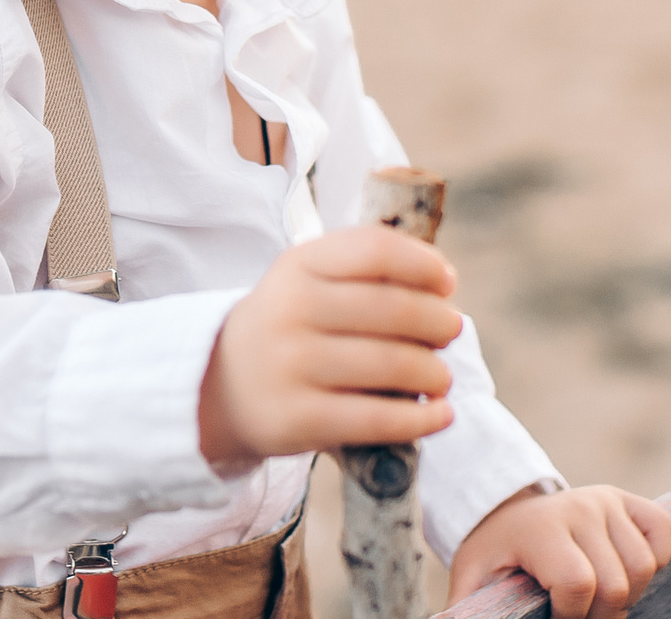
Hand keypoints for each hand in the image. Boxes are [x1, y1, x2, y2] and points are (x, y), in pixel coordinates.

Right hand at [197, 228, 461, 463]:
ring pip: (391, 365)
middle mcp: (291, 309)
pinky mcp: (298, 419)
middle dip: (438, 322)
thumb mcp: (307, 278)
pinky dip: (420, 419)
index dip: (424, 265)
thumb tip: (443, 280)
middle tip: (450, 332)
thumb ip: (366, 266)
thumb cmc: (289, 324)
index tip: (448, 283)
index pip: (377, 251)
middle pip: (392, 309)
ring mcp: (292, 365)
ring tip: (442, 377)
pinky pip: (376, 419)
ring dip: (435, 372)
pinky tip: (441, 415)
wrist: (219, 385)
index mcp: (298, 264)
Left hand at [449, 486, 670, 618]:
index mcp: (541, 527)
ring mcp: (607, 501)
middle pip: (615, 583)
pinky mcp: (629, 500)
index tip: (557, 616)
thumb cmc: (495, 555)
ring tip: (597, 596)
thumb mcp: (473, 580)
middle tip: (578, 612)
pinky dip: (654, 561)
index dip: (573, 614)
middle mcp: (579, 507)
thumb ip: (468, 612)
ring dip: (627, 594)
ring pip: (644, 567)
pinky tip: (622, 570)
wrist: (509, 512)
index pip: (578, 582)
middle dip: (600, 614)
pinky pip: (661, 535)